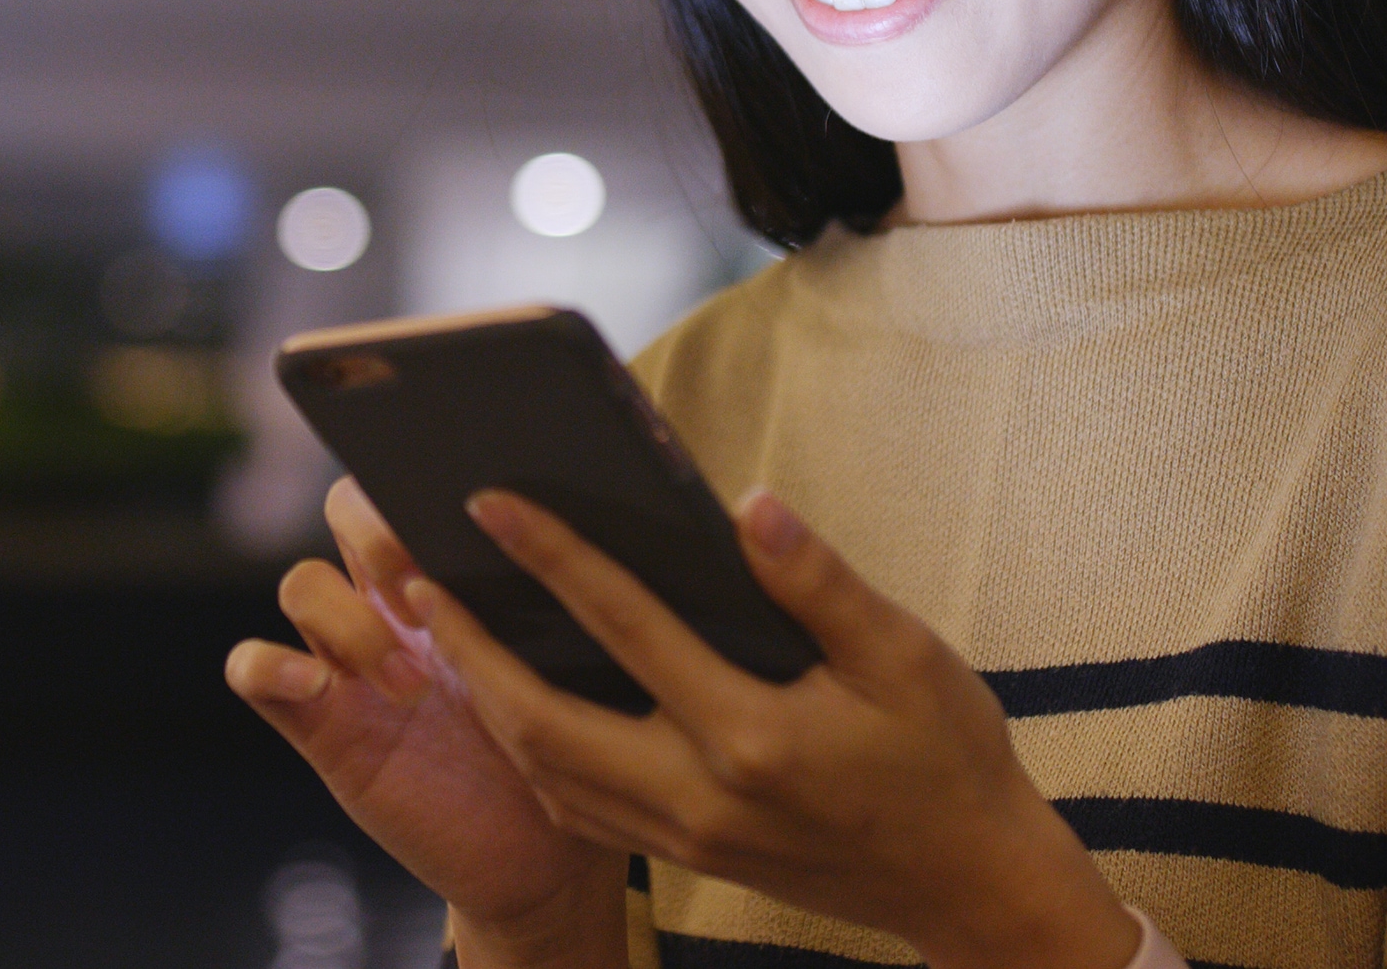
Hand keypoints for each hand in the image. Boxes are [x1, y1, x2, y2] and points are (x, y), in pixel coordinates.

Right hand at [227, 478, 627, 967]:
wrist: (546, 861)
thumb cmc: (578, 750)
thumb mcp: (587, 663)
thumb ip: (577, 595)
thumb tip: (621, 516)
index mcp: (459, 576)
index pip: (412, 480)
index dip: (420, 477)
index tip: (466, 509)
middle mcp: (396, 604)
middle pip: (346, 510)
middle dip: (378, 534)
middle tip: (426, 585)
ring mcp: (350, 661)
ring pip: (300, 582)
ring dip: (348, 618)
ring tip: (411, 682)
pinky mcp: (320, 724)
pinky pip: (254, 671)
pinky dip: (268, 664)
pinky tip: (314, 682)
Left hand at [413, 487, 1139, 968]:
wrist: (970, 882)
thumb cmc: (947, 757)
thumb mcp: (907, 655)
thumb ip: (819, 581)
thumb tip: (748, 506)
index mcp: (752, 735)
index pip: (626, 628)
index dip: (552, 559)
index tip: (491, 503)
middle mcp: (701, 796)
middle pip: (545, 720)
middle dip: (469, 648)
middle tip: (416, 580)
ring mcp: (686, 836)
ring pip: (548, 771)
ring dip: (485, 701)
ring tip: (440, 631)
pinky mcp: (687, 856)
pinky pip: (577, 804)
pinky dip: (528, 751)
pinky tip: (508, 704)